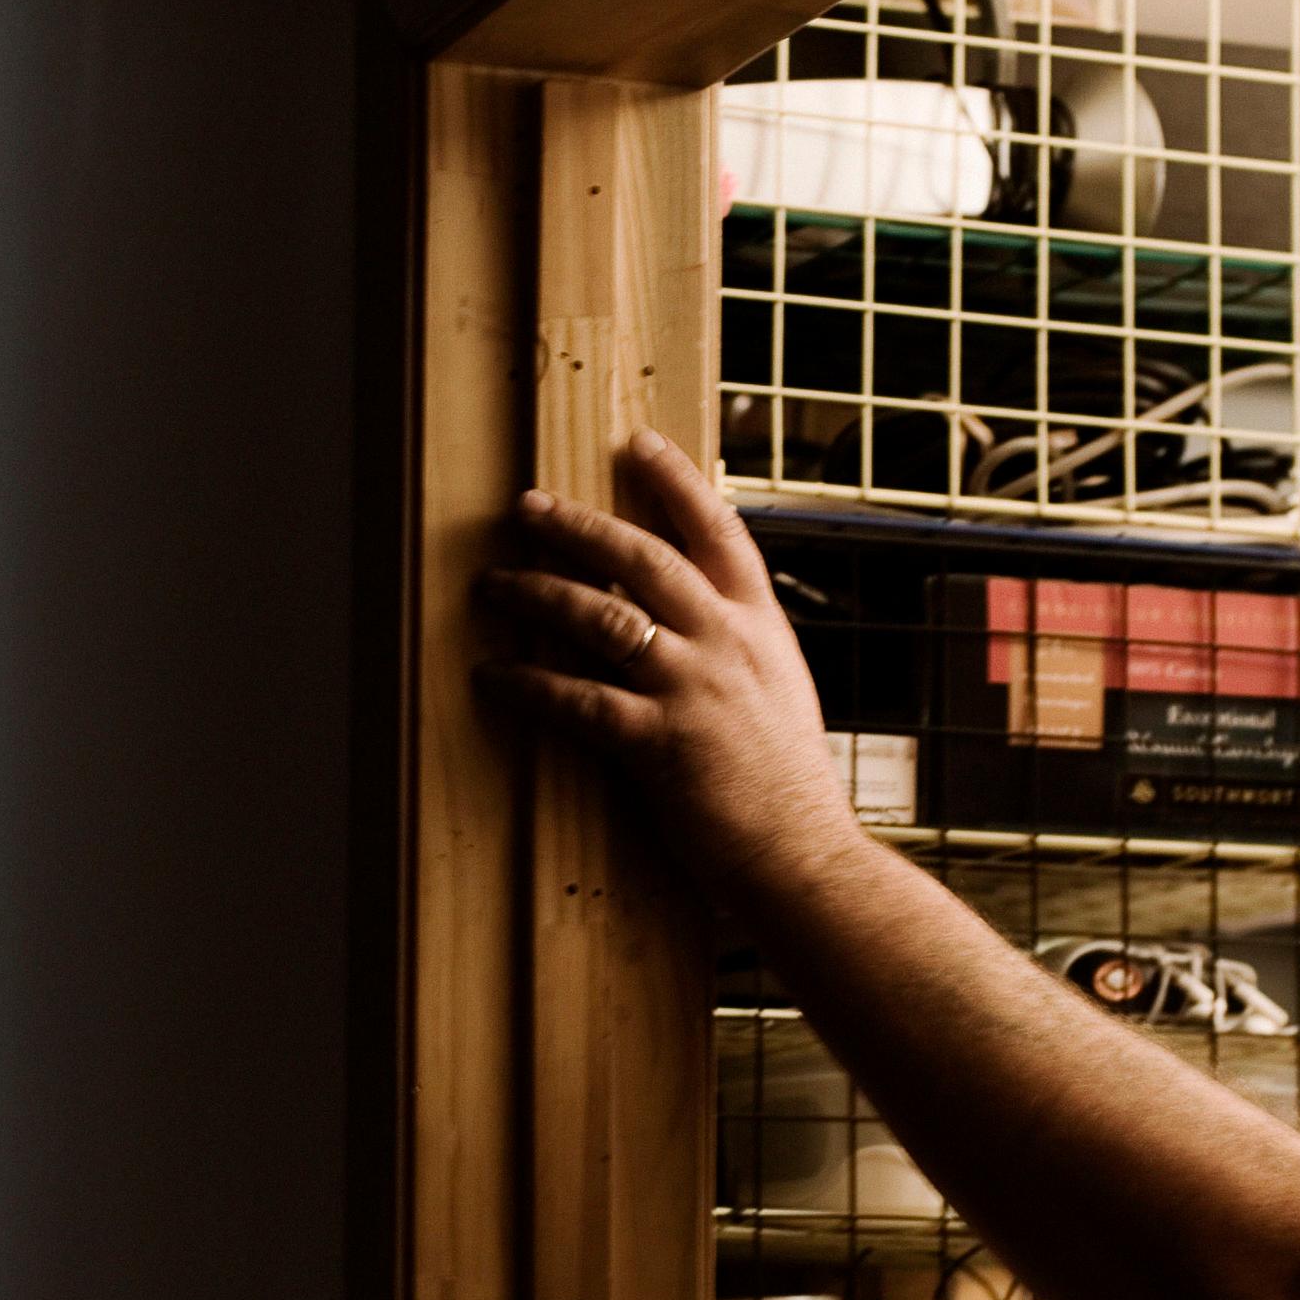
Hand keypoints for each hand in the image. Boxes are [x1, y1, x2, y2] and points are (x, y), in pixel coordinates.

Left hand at [474, 429, 873, 902]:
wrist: (805, 856)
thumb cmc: (788, 787)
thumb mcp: (778, 692)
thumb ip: (738, 647)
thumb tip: (693, 615)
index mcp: (761, 626)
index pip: (720, 530)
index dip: (677, 481)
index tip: (639, 444)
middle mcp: (727, 643)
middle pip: (643, 558)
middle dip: (579, 525)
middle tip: (528, 506)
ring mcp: (693, 689)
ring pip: (600, 617)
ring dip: (537, 592)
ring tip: (493, 581)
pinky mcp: (659, 743)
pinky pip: (577, 699)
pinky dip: (528, 683)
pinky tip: (494, 675)